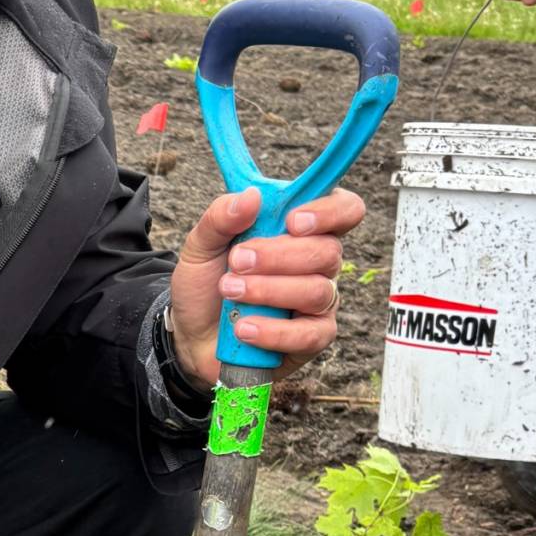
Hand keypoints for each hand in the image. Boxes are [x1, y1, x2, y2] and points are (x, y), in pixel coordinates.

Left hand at [167, 185, 365, 390]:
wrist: (191, 335)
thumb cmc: (206, 283)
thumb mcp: (201, 245)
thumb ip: (221, 217)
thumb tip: (252, 196)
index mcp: (302, 230)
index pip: (344, 209)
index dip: (330, 212)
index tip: (292, 221)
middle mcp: (319, 264)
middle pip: (328, 252)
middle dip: (279, 256)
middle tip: (236, 261)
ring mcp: (319, 302)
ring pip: (317, 291)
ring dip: (269, 290)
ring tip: (229, 291)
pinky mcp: (312, 338)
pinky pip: (310, 335)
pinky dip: (273, 331)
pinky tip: (243, 328)